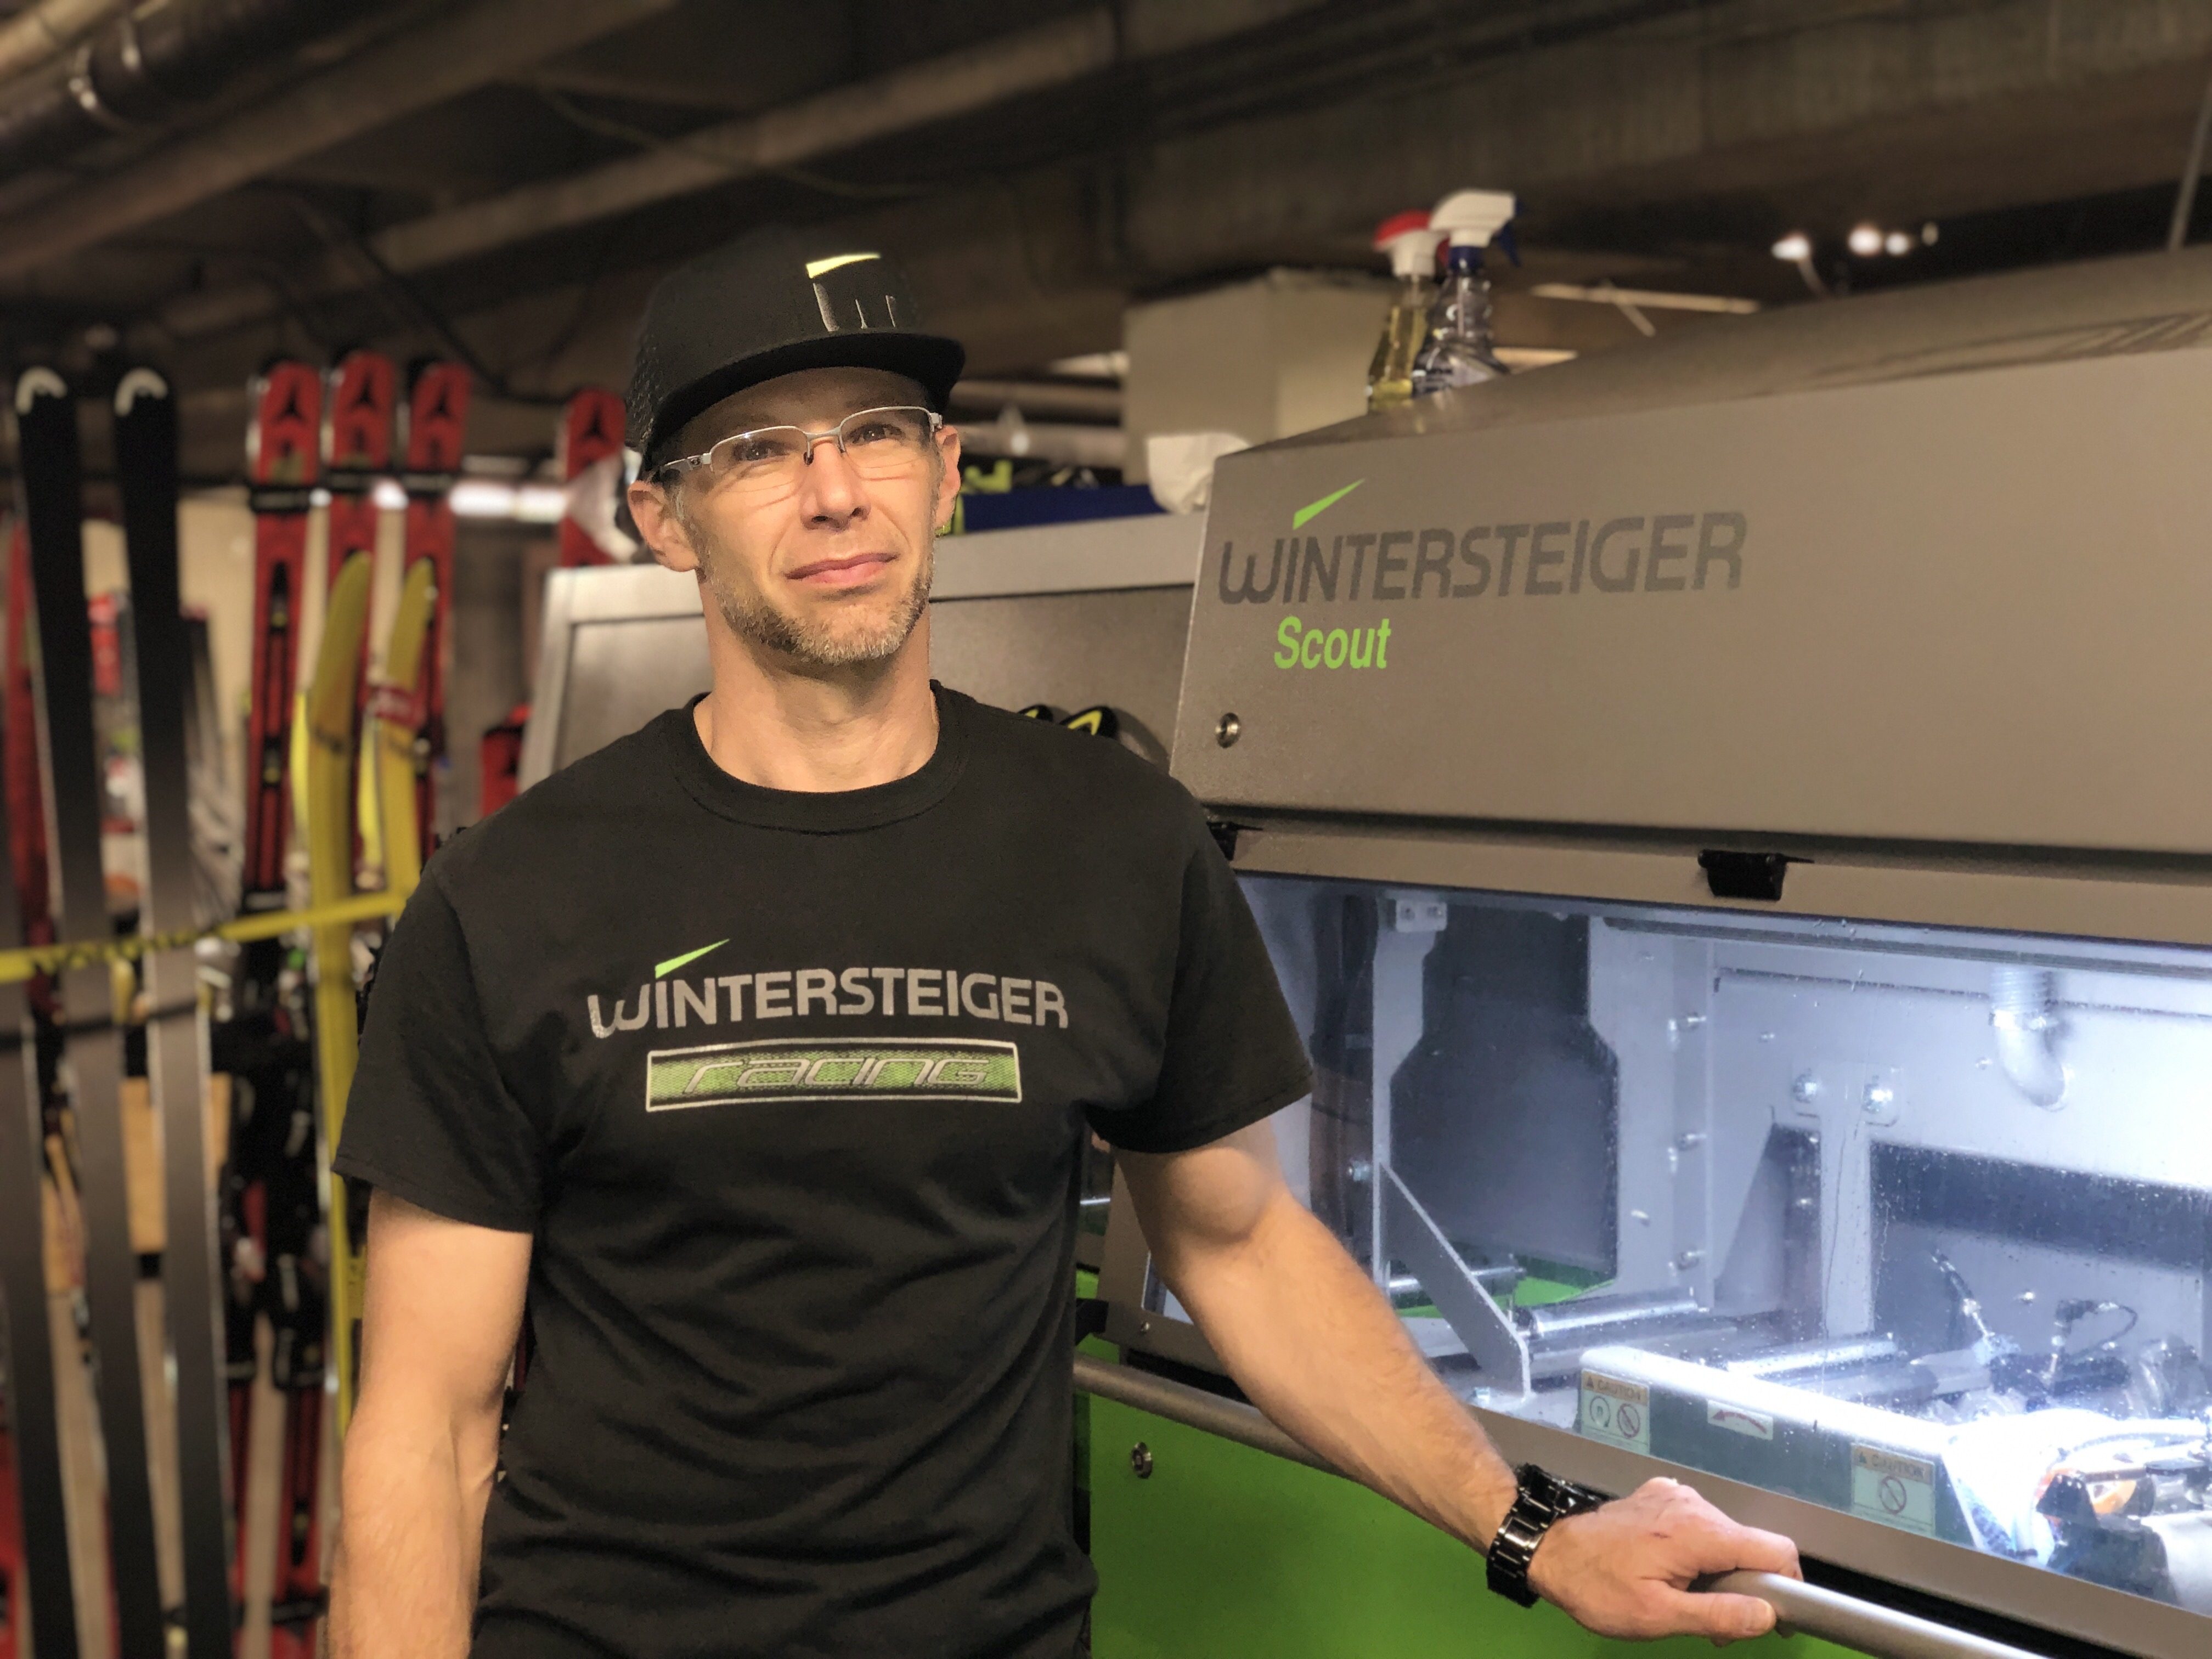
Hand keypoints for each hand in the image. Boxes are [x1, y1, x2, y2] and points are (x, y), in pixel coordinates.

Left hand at [1525, 1476, 1800, 1644]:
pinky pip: (1697, 1525)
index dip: (1788, 1587)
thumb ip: (1718, 1614)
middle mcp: (1694, 1504)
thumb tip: (1768, 1615)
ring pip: (1725, 1538)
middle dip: (1746, 1588)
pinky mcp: (1659, 1496)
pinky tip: (1669, 1573)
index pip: (1777, 1550)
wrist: (1548, 1550)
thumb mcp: (1658, 1615)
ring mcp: (1675, 1496)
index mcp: (1700, 1531)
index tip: (1775, 1618)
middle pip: (1751, 1547)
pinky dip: (1697, 1553)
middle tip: (1715, 1624)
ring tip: (1684, 1600)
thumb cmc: (1598, 1587)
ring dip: (1719, 1573)